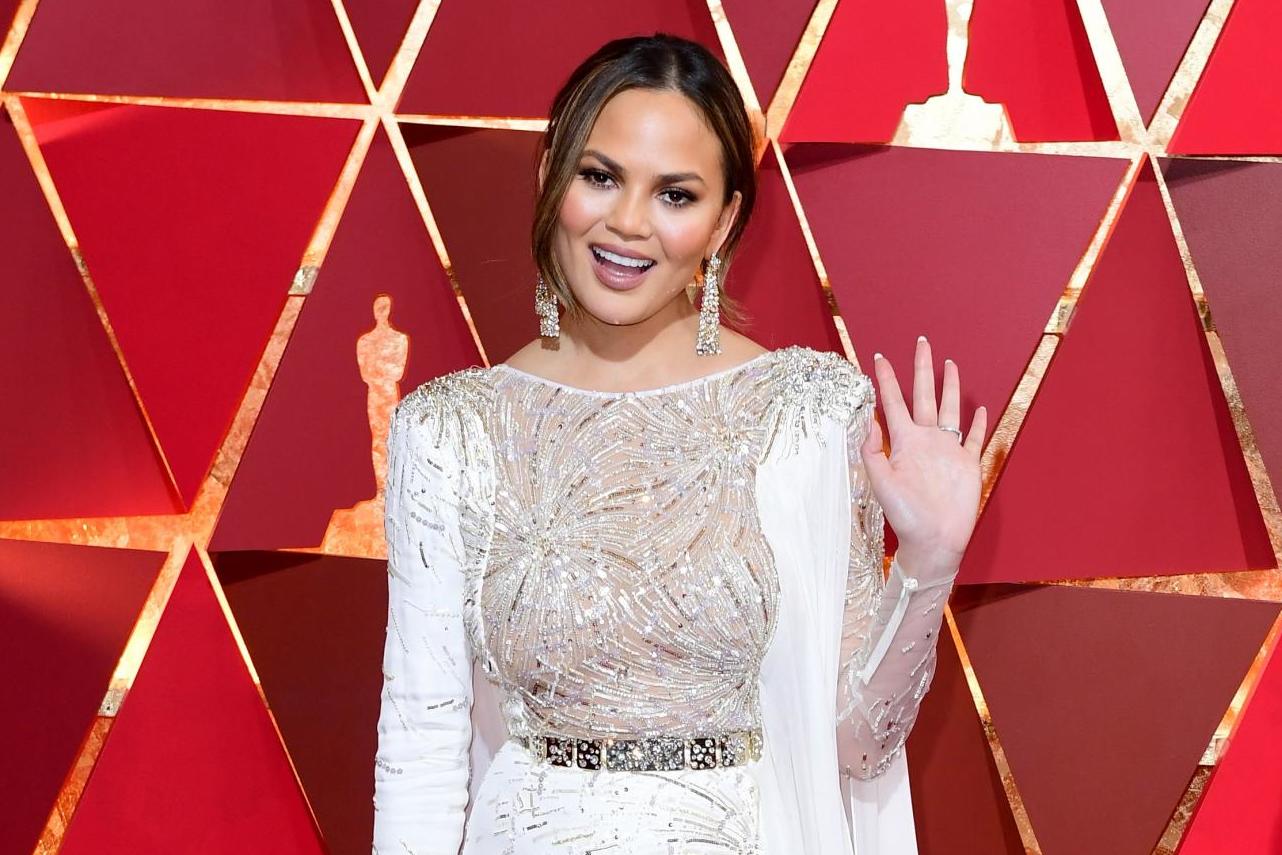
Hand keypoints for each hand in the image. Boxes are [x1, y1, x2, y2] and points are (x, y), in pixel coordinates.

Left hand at [861, 336, 985, 578]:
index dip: (886, 380)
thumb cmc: (905, 516)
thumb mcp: (881, 482)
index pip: (893, 403)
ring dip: (950, 387)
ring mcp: (948, 450)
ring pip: (951, 409)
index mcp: (904, 442)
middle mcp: (926, 441)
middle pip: (925, 395)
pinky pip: (974, 437)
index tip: (879, 357)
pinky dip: (978, 422)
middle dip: (922, 369)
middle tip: (922, 342)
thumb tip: (867, 421)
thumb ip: (873, 452)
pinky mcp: (968, 463)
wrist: (934, 540)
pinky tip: (980, 408)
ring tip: (950, 364)